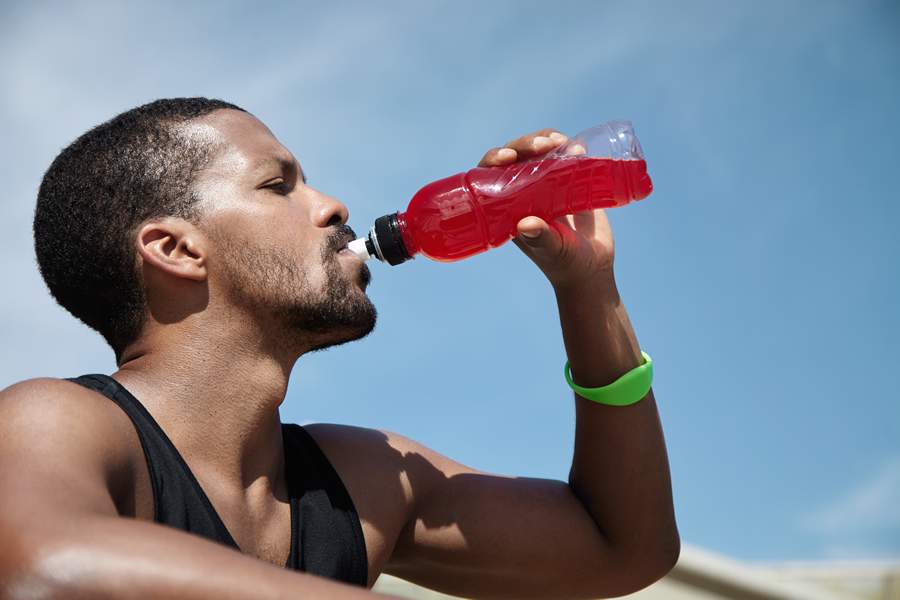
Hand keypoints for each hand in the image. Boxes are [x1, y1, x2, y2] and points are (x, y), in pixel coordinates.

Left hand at [478, 129, 615, 289]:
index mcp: (508, 208)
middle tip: (544, 144)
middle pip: (514, 157)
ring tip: (561, 142)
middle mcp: (523, 193)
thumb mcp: (554, 251)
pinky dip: (569, 148)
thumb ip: (541, 239)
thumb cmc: (567, 264)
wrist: (593, 267)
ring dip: (545, 139)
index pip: (491, 176)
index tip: (508, 157)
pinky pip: (564, 157)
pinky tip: (577, 148)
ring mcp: (546, 185)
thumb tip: (526, 224)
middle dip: (525, 144)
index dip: (494, 160)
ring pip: (538, 152)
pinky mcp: (570, 182)